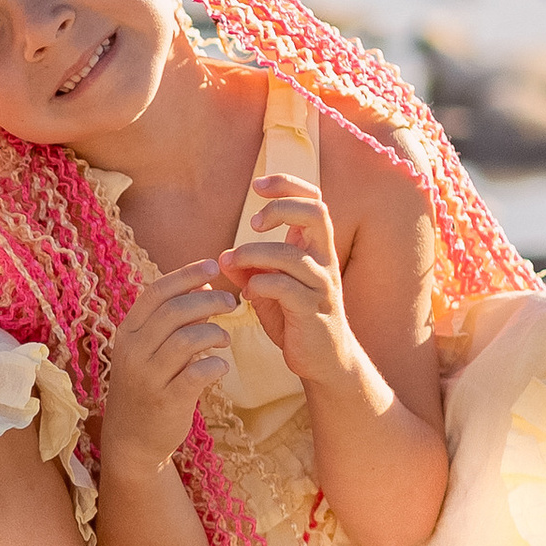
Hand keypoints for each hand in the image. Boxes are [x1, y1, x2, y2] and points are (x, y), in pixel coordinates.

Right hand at [104, 258, 239, 475]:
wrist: (132, 438)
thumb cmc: (147, 386)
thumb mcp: (148, 350)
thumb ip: (172, 321)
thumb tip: (205, 288)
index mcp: (127, 332)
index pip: (157, 292)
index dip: (186, 275)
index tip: (213, 266)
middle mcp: (133, 351)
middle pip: (175, 311)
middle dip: (209, 301)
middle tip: (231, 303)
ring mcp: (148, 377)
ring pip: (188, 339)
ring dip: (215, 332)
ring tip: (225, 338)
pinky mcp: (167, 401)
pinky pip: (198, 373)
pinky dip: (216, 364)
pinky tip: (221, 366)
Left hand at [218, 172, 361, 391]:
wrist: (323, 360)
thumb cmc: (296, 319)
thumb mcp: (269, 289)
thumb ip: (248, 271)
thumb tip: (222, 257)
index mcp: (316, 247)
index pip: (313, 199)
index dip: (288, 184)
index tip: (258, 185)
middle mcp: (324, 260)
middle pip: (316, 212)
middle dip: (280, 208)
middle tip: (251, 224)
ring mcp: (321, 285)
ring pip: (291, 254)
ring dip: (255, 254)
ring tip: (233, 262)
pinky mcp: (313, 311)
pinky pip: (286, 288)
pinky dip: (261, 285)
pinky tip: (249, 294)